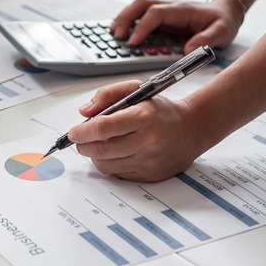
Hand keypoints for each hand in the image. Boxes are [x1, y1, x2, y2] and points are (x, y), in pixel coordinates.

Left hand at [68, 81, 210, 181]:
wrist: (192, 129)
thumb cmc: (162, 110)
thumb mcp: (137, 90)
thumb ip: (108, 95)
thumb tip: (85, 112)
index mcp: (144, 118)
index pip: (104, 128)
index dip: (82, 132)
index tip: (73, 132)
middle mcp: (148, 142)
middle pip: (101, 150)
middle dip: (83, 145)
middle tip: (80, 139)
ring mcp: (150, 162)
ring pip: (106, 165)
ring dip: (94, 155)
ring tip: (97, 144)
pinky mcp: (150, 175)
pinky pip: (118, 174)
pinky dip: (110, 164)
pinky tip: (114, 153)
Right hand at [110, 0, 242, 53]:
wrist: (226, 10)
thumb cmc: (222, 20)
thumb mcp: (221, 32)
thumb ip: (206, 40)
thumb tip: (188, 50)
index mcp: (181, 10)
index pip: (155, 14)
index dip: (142, 27)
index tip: (133, 43)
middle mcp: (169, 7)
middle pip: (140, 5)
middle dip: (125, 19)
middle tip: (116, 36)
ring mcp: (163, 10)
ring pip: (136, 8)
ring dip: (122, 19)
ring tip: (112, 34)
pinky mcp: (161, 17)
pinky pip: (140, 15)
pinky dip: (127, 21)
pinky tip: (120, 31)